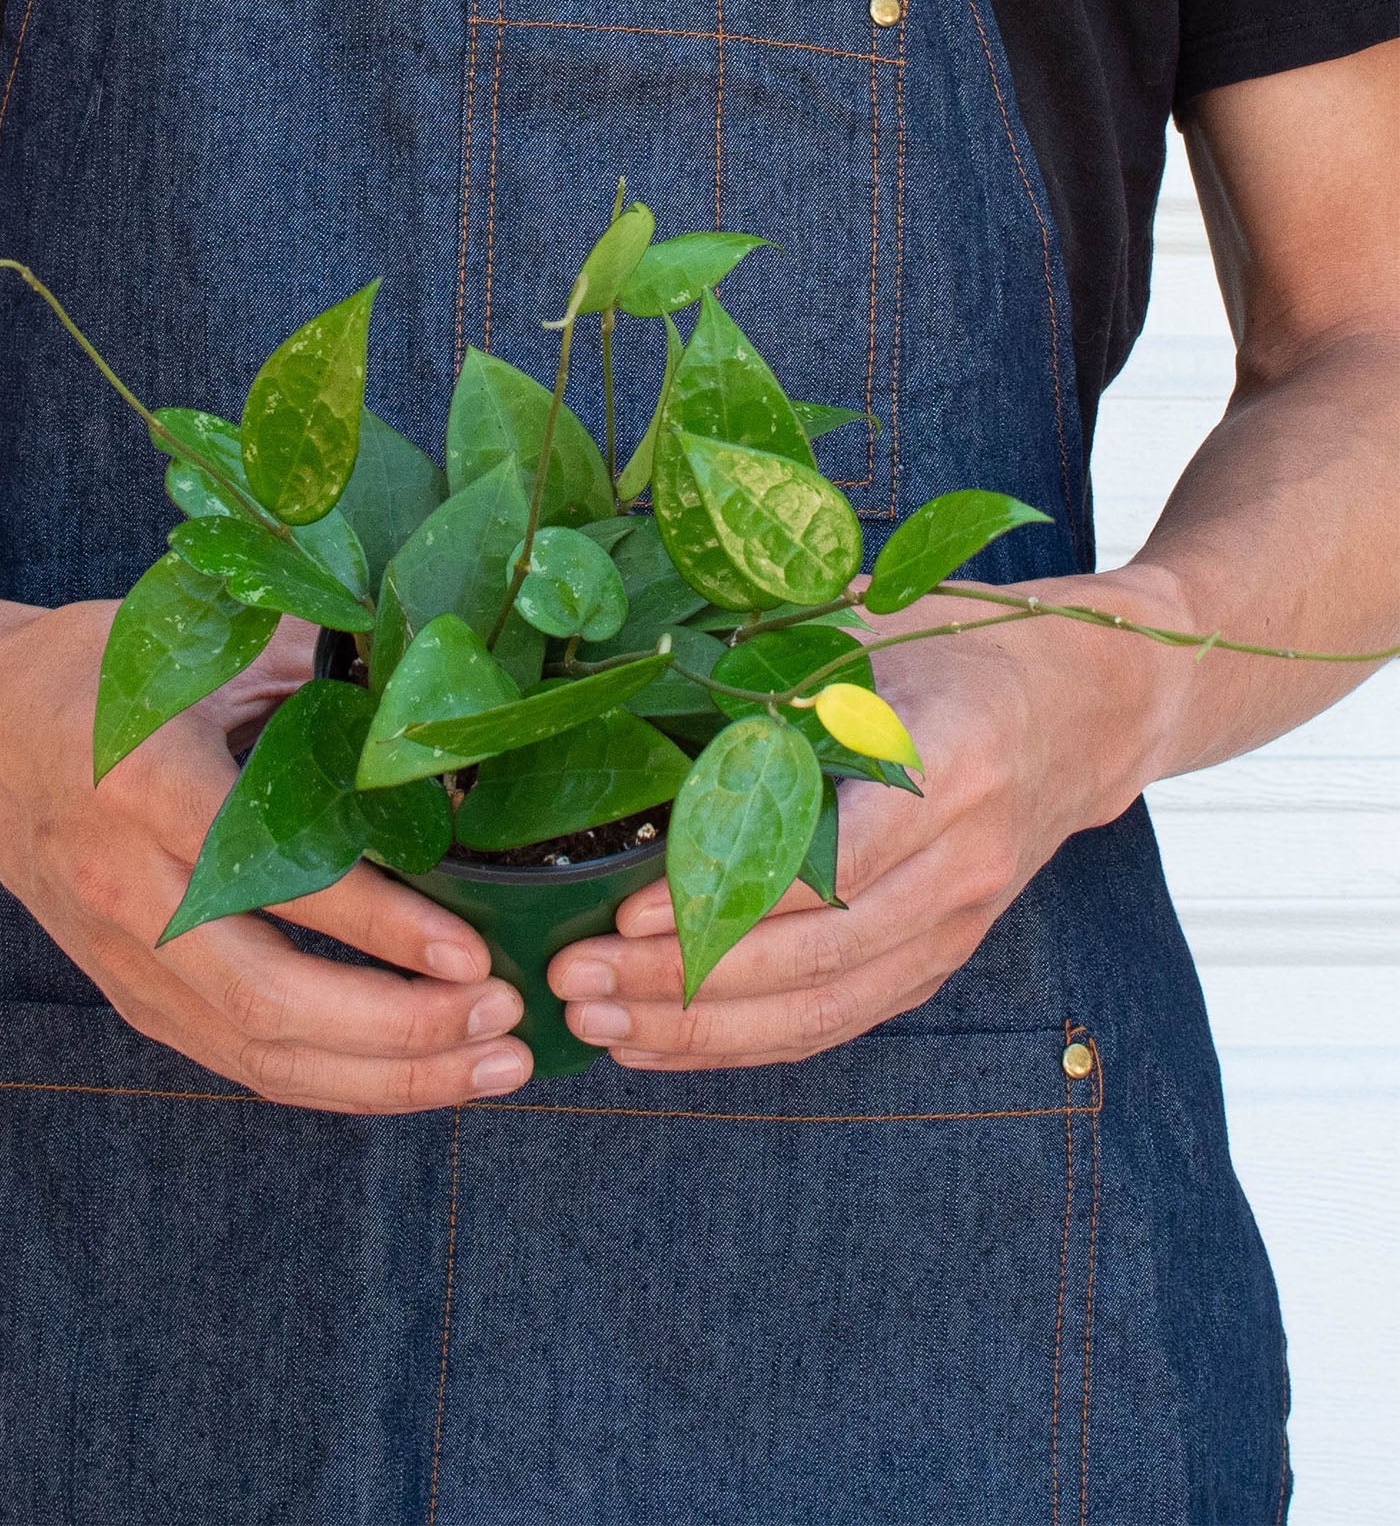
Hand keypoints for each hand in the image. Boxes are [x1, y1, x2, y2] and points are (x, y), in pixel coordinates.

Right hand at [0, 598, 532, 1110]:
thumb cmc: (85, 678)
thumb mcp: (189, 642)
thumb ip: (307, 667)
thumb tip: (435, 693)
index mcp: (142, 787)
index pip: (270, 877)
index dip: (376, 926)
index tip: (471, 952)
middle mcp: (126, 890)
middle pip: (266, 1001)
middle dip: (400, 1030)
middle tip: (505, 1021)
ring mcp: (123, 959)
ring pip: (259, 1054)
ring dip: (386, 1076)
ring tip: (493, 1066)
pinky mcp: (132, 995)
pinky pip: (243, 1061)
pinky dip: (338, 1080)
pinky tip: (420, 1074)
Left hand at [546, 570, 1188, 1068]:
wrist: (1094, 705)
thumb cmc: (969, 647)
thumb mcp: (879, 627)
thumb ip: (779, 666)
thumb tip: (639, 684)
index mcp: (951, 764)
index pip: (832, 860)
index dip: (728, 896)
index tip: (627, 908)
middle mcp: (964, 861)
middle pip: (816, 955)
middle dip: (684, 980)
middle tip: (575, 978)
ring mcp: (959, 923)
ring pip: (823, 1008)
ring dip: (701, 1030)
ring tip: (596, 1021)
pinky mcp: (941, 958)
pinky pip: (838, 1021)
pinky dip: (745, 1044)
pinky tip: (660, 1043)